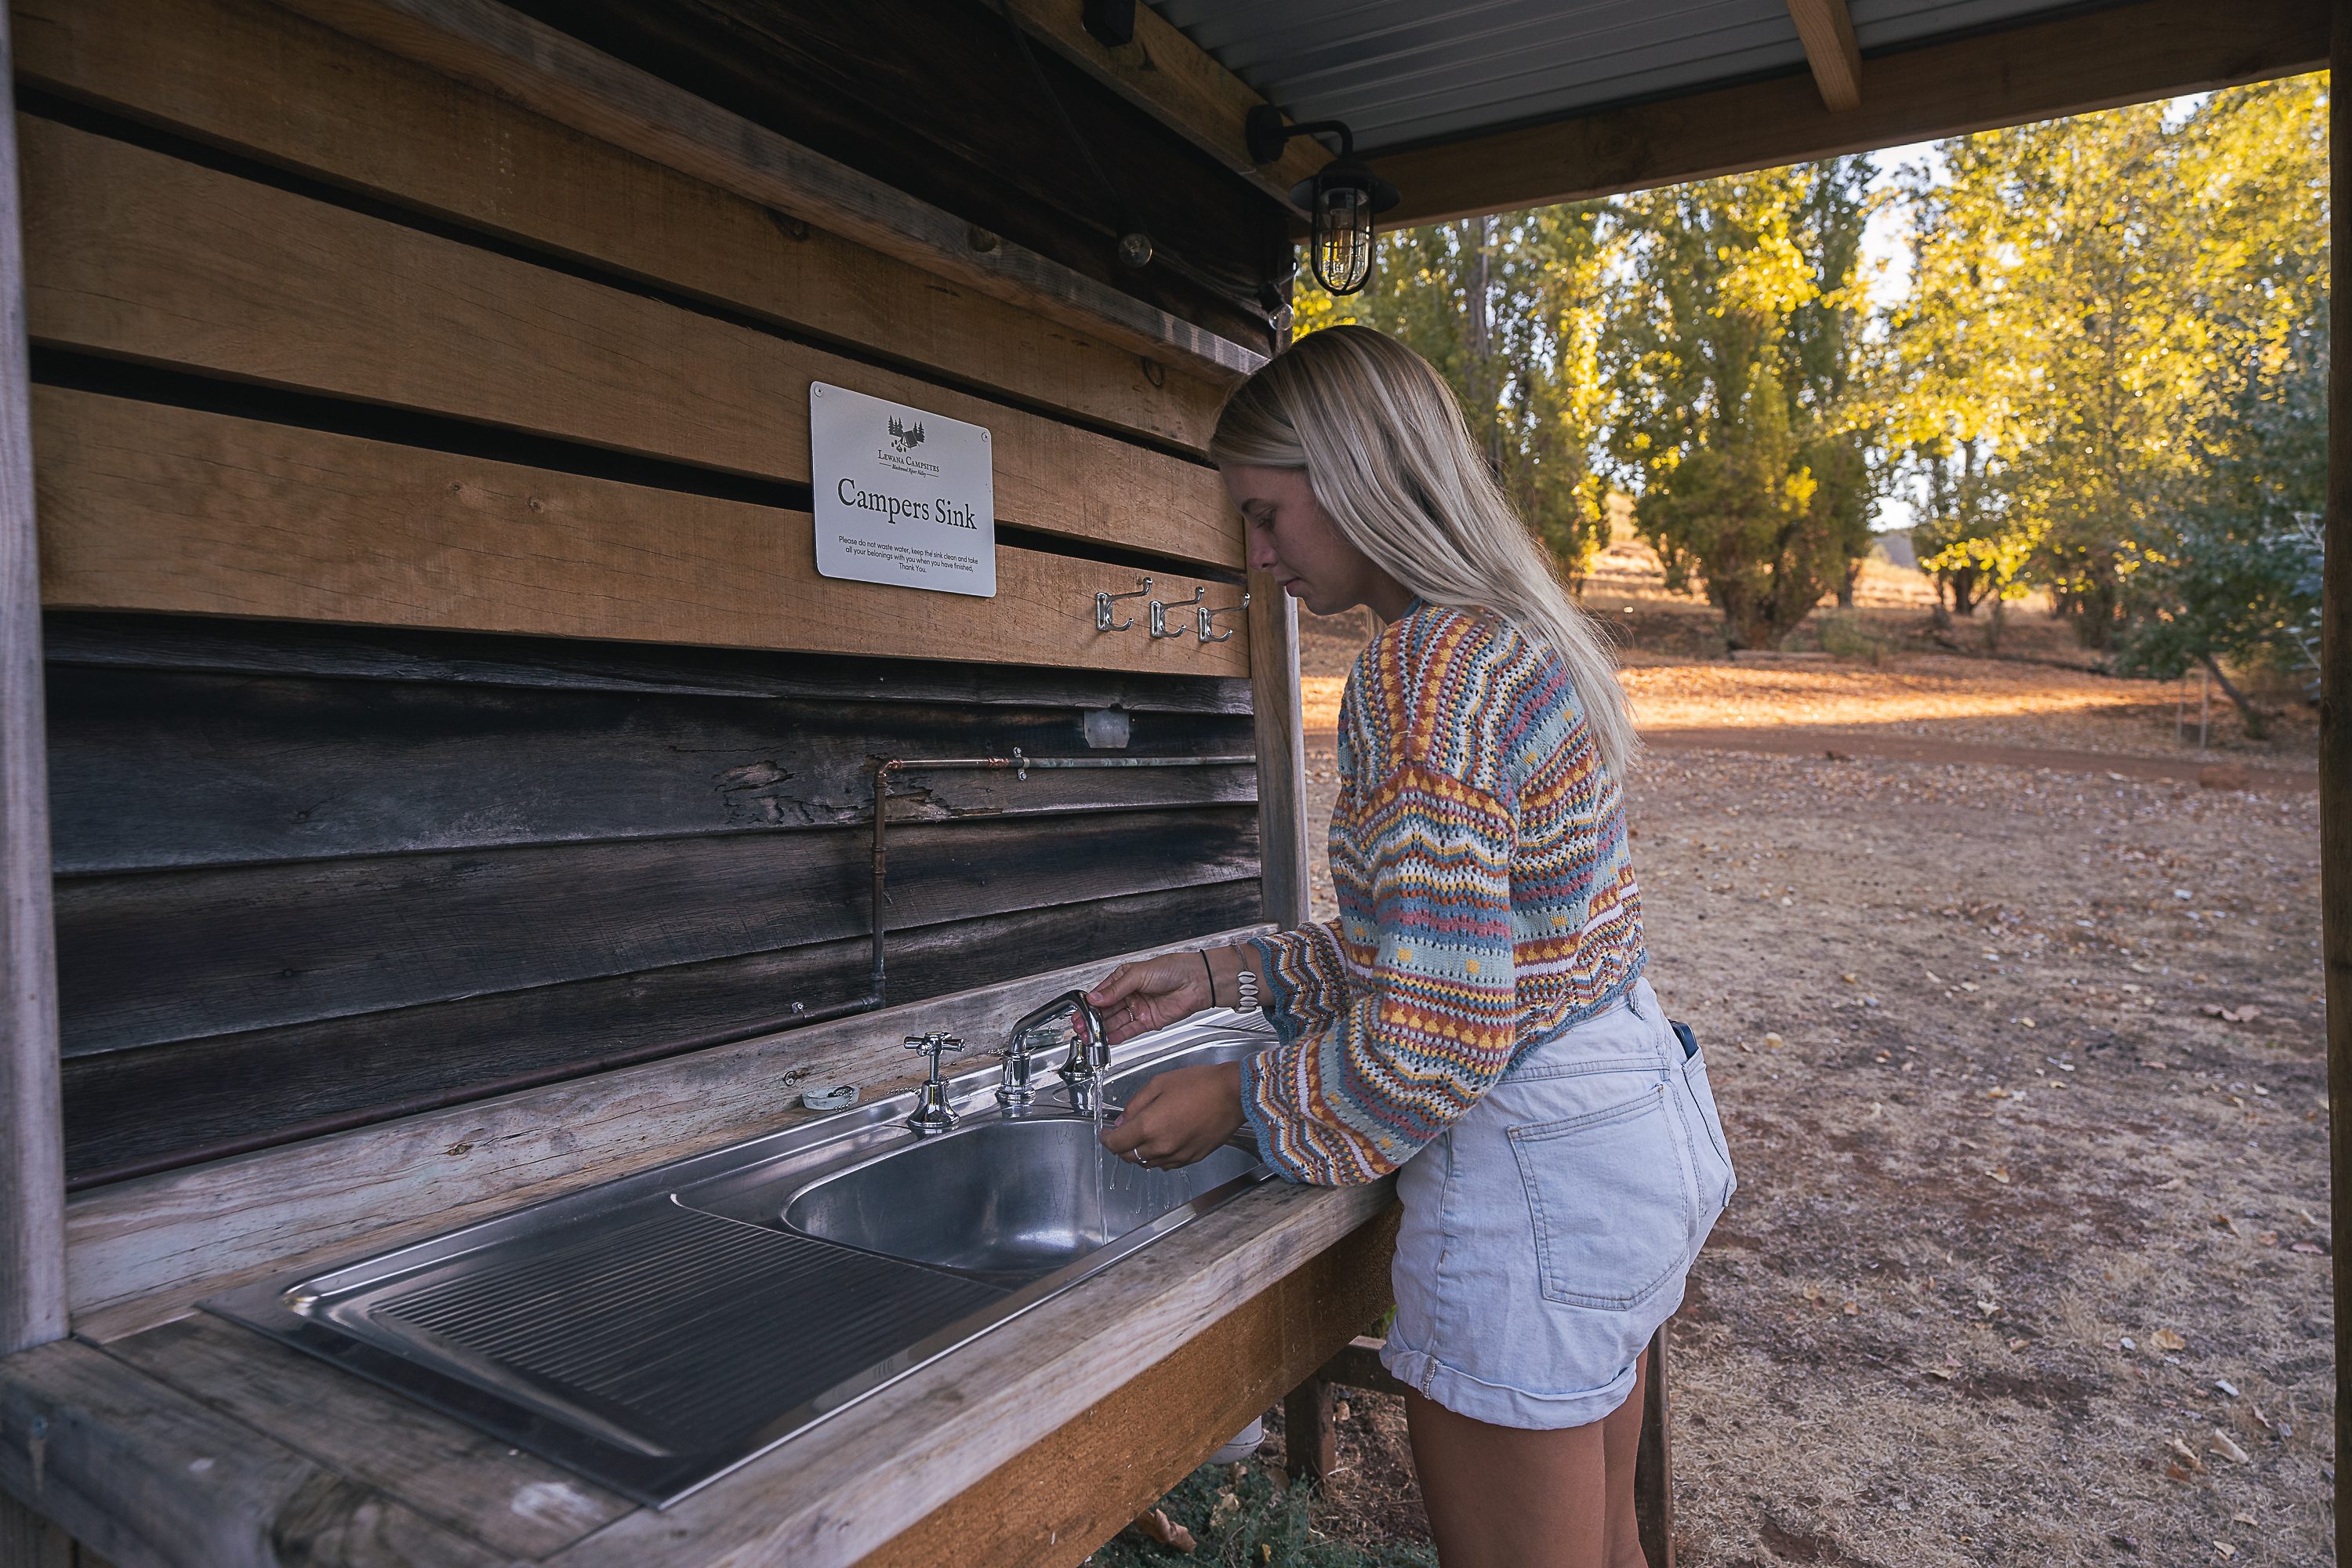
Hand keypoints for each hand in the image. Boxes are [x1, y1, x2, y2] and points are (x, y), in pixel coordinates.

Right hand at [1086, 952, 1212, 1045]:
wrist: (1196, 982)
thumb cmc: (1173, 969)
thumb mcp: (1138, 974)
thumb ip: (1115, 989)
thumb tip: (1095, 997)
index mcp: (1125, 978)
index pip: (1102, 993)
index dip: (1090, 1004)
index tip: (1079, 1012)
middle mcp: (1130, 994)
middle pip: (1107, 1010)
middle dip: (1092, 1019)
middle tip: (1080, 1027)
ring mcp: (1139, 1008)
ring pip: (1116, 1022)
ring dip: (1102, 1029)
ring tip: (1090, 1036)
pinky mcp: (1148, 1021)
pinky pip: (1129, 1030)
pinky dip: (1117, 1035)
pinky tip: (1107, 1038)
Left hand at [1099, 1062, 1243, 1169]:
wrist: (1233, 1094)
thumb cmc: (1201, 1084)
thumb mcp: (1159, 1083)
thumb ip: (1136, 1103)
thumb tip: (1124, 1119)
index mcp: (1149, 1126)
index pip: (1117, 1144)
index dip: (1106, 1140)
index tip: (1106, 1134)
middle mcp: (1162, 1146)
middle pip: (1130, 1157)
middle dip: (1122, 1147)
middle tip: (1123, 1134)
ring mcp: (1178, 1155)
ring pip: (1149, 1163)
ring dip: (1141, 1153)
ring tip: (1145, 1137)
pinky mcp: (1192, 1158)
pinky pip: (1168, 1164)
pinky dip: (1160, 1157)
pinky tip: (1164, 1141)